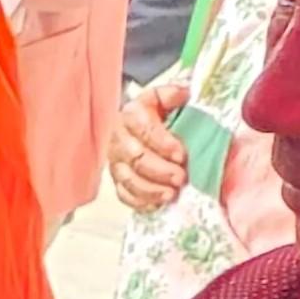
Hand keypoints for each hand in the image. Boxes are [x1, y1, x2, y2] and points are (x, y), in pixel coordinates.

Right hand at [111, 71, 192, 214]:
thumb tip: (184, 94)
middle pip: (135, 158)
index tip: (181, 153)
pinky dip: (140, 202)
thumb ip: (171, 94)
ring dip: (150, 189)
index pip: (144, 130)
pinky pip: (124, 195)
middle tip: (180, 177)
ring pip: (128, 179)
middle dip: (159, 170)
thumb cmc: (155, 113)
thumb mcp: (162, 98)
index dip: (162, 143)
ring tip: (170, 194)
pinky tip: (157, 204)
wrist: (136, 126)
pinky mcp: (117, 180)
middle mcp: (118, 139)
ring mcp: (116, 162)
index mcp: (130, 115)